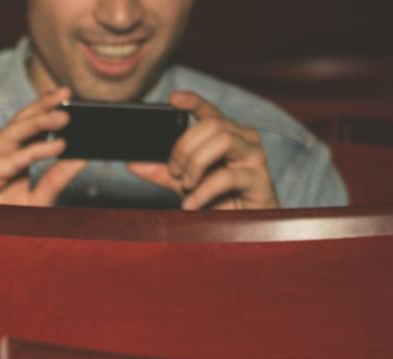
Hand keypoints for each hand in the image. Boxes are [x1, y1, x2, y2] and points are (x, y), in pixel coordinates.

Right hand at [0, 87, 88, 206]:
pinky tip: (57, 145)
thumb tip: (81, 158)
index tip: (67, 95)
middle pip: (20, 122)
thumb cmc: (4, 224)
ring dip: (40, 121)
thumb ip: (56, 179)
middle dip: (42, 105)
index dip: (45, 108)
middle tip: (66, 92)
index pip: (28, 125)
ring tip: (65, 114)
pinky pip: (13, 159)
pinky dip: (36, 151)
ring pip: (14, 133)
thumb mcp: (39, 199)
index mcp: (9, 157)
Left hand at [128, 91, 279, 209]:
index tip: (172, 99)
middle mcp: (244, 139)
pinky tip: (191, 204)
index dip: (193, 101)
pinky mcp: (259, 178)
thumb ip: (162, 171)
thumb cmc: (218, 199)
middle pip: (212, 124)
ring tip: (186, 184)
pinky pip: (227, 176)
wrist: (244, 225)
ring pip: (223, 140)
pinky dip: (202, 191)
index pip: (209, 111)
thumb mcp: (185, 183)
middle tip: (174, 172)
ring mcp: (254, 156)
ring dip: (195, 162)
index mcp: (227, 134)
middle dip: (184, 147)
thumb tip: (133, 163)